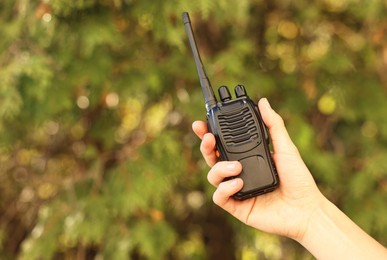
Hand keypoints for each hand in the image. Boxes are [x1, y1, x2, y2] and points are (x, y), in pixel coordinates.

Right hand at [192, 98, 324, 239]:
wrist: (306, 209)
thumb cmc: (298, 179)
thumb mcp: (285, 147)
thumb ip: (273, 124)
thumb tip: (264, 101)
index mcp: (247, 157)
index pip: (223, 143)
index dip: (209, 133)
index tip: (202, 123)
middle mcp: (238, 172)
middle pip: (212, 157)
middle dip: (205, 146)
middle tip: (208, 138)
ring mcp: (236, 189)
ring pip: (212, 175)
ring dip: (219, 168)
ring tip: (236, 167)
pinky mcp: (236, 206)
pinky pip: (219, 197)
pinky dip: (224, 188)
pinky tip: (238, 183)